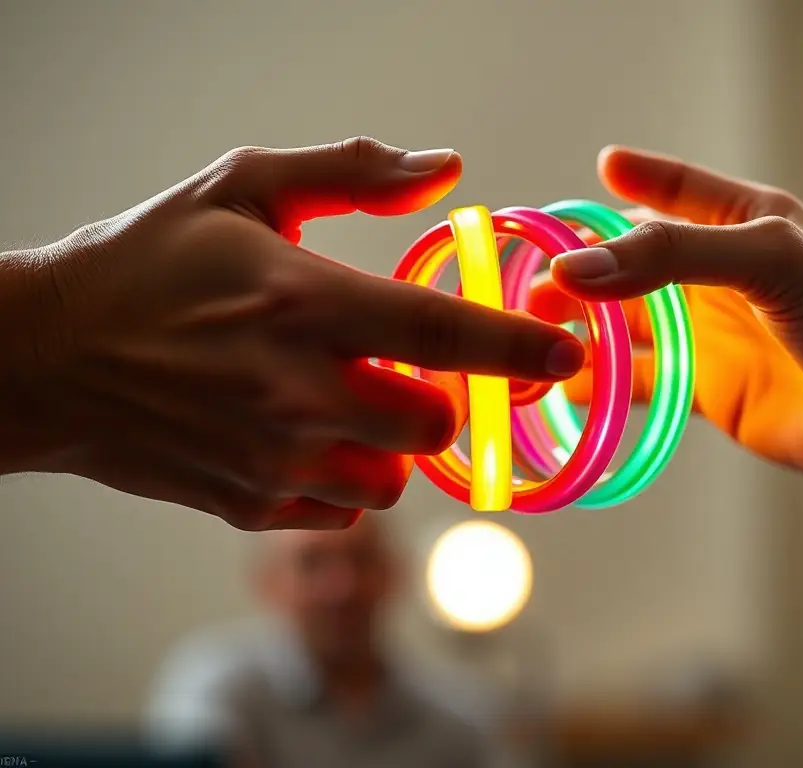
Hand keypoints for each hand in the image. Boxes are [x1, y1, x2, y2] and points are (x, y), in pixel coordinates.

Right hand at [0, 137, 582, 529]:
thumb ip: (351, 173)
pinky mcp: (250, 505)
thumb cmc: (147, 263)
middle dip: (442, 401)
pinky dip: (342, 477)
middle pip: (434, 424)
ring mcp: (272, 459)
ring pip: (393, 479)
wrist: (46, 357)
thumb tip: (444, 170)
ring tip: (339, 402)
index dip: (516, 346)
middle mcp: (294, 391)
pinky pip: (342, 508)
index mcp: (301, 302)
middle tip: (407, 371)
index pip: (439, 332)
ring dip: (389, 443)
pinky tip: (297, 436)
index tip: (566, 352)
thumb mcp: (239, 188)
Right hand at [533, 145, 802, 494]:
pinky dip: (599, 387)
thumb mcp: (773, 262)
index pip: (673, 190)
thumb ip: (674, 255)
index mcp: (744, 224)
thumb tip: (576, 267)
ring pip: (624, 326)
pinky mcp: (705, 391)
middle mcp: (718, 277)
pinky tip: (563, 392)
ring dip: (578, 330)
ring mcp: (709, 336)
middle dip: (578, 272)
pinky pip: (638, 383)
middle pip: (630, 265)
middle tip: (528, 290)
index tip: (586, 178)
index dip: (629, 180)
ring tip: (529, 339)